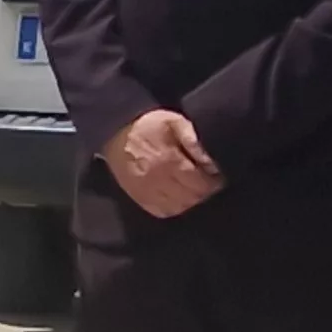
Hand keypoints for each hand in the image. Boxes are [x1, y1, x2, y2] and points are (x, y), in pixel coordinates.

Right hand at [102, 107, 223, 219]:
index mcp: (169, 161)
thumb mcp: (174, 121)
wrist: (114, 131)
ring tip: (194, 191)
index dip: (213, 183)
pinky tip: (178, 198)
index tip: (217, 177)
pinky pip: (161, 211)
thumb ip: (193, 138)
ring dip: (190, 201)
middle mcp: (158, 180)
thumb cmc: (147, 124)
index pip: (199, 183)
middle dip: (204, 192)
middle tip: (208, 184)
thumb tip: (209, 161)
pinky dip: (173, 208)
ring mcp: (146, 190)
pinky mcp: (137, 196)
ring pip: (177, 207)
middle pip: (190, 197)